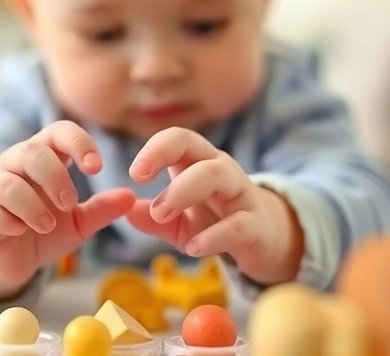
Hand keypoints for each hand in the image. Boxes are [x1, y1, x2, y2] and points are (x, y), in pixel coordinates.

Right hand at [0, 121, 135, 298]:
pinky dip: (8, 221)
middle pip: (32, 152)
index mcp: (44, 158)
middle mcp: (16, 166)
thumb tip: (131, 196)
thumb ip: (103, 208)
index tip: (96, 168)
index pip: (58, 132)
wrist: (13, 257)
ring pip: (8, 183)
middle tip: (70, 203)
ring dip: (33, 206)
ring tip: (49, 225)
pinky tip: (21, 231)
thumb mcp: (80, 221)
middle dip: (55, 177)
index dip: (79, 143)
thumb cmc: (46, 228)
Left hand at [127, 127, 302, 283]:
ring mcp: (241, 193)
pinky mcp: (256, 224)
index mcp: (198, 162)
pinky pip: (238, 224)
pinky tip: (194, 249)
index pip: (178, 139)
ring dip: (184, 191)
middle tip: (143, 191)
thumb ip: (153, 219)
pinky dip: (214, 236)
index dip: (155, 149)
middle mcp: (220, 170)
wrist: (262, 239)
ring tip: (160, 214)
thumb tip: (127, 212)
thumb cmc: (214, 221)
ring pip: (217, 175)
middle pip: (196, 151)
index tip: (135, 173)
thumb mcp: (178, 222)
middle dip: (165, 163)